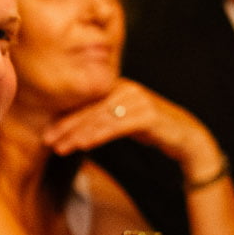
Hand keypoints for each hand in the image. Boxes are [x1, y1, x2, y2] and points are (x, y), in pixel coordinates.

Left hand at [44, 79, 225, 182]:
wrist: (186, 137)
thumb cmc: (152, 129)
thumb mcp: (124, 120)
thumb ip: (103, 117)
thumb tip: (75, 126)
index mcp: (119, 87)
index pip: (86, 102)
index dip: (65, 117)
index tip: (47, 131)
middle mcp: (127, 89)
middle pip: (90, 109)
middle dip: (66, 126)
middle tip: (47, 140)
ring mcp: (138, 101)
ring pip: (100, 119)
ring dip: (77, 134)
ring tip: (60, 147)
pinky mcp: (148, 116)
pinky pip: (117, 127)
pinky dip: (98, 136)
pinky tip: (83, 144)